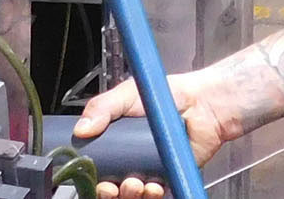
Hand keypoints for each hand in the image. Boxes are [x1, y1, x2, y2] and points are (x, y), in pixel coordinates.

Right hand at [73, 68, 240, 198]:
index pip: (98, 166)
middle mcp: (131, 158)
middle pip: (112, 186)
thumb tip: (81, 128)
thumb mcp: (126, 94)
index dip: (94, 176)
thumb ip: (101, 107)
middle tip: (112, 187)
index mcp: (116, 141)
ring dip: (129, 194)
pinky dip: (152, 195)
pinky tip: (153, 187)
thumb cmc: (166, 95)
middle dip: (109, 192)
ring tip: (135, 184)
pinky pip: (155, 195)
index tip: (95, 178)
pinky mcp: (168, 177)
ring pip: (132, 194)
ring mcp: (150, 169)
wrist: (201, 104)